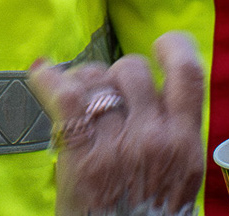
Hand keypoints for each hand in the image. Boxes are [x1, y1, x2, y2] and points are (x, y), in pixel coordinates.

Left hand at [29, 31, 206, 215]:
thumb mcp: (178, 182)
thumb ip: (171, 141)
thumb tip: (155, 101)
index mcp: (185, 145)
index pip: (188, 73)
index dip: (174, 47)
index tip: (162, 45)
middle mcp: (155, 138)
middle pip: (132, 69)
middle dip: (113, 72)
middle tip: (101, 94)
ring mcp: (119, 145)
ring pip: (98, 80)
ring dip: (83, 80)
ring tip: (75, 96)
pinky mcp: (83, 156)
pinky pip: (65, 98)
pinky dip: (47, 80)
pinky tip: (39, 73)